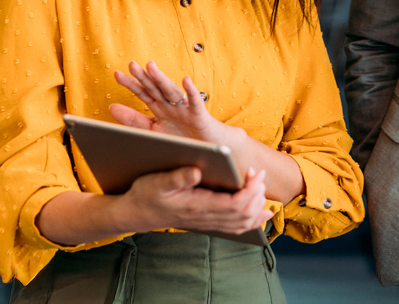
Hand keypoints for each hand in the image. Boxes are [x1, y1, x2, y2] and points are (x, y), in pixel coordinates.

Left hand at [111, 61, 242, 148]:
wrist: (208, 150)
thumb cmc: (181, 139)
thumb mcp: (152, 130)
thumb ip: (133, 120)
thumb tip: (111, 107)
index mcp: (160, 108)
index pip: (144, 93)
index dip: (131, 84)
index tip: (117, 74)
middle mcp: (171, 105)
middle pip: (156, 89)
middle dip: (144, 77)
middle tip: (131, 64)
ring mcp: (185, 109)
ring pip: (172, 92)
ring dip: (162, 79)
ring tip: (151, 67)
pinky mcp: (199, 116)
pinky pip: (195, 102)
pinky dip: (191, 92)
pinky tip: (185, 80)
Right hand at [119, 165, 271, 234]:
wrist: (136, 214)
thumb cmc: (146, 195)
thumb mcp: (157, 182)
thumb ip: (177, 177)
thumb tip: (197, 171)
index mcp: (197, 206)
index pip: (234, 203)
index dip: (250, 190)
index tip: (256, 173)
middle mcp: (205, 217)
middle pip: (243, 214)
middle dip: (257, 194)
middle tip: (259, 174)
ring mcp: (207, 222)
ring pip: (241, 223)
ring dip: (257, 207)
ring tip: (261, 187)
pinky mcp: (207, 222)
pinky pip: (235, 227)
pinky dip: (253, 221)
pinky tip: (262, 212)